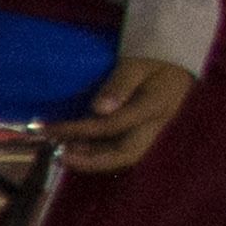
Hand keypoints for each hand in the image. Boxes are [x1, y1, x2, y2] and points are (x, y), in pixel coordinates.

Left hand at [56, 54, 191, 171]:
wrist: (174, 70)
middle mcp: (151, 128)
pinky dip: (92, 150)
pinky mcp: (137, 136)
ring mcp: (146, 135)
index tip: (52, 128)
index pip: (114, 125)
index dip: (81, 130)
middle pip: (123, 155)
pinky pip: (115, 149)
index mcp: (153, 108)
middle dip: (89, 161)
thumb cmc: (152, 64)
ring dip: (87, 157)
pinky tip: (70, 145)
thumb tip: (99, 108)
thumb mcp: (136, 65)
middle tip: (59, 156)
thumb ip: (119, 84)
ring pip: (117, 155)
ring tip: (58, 150)